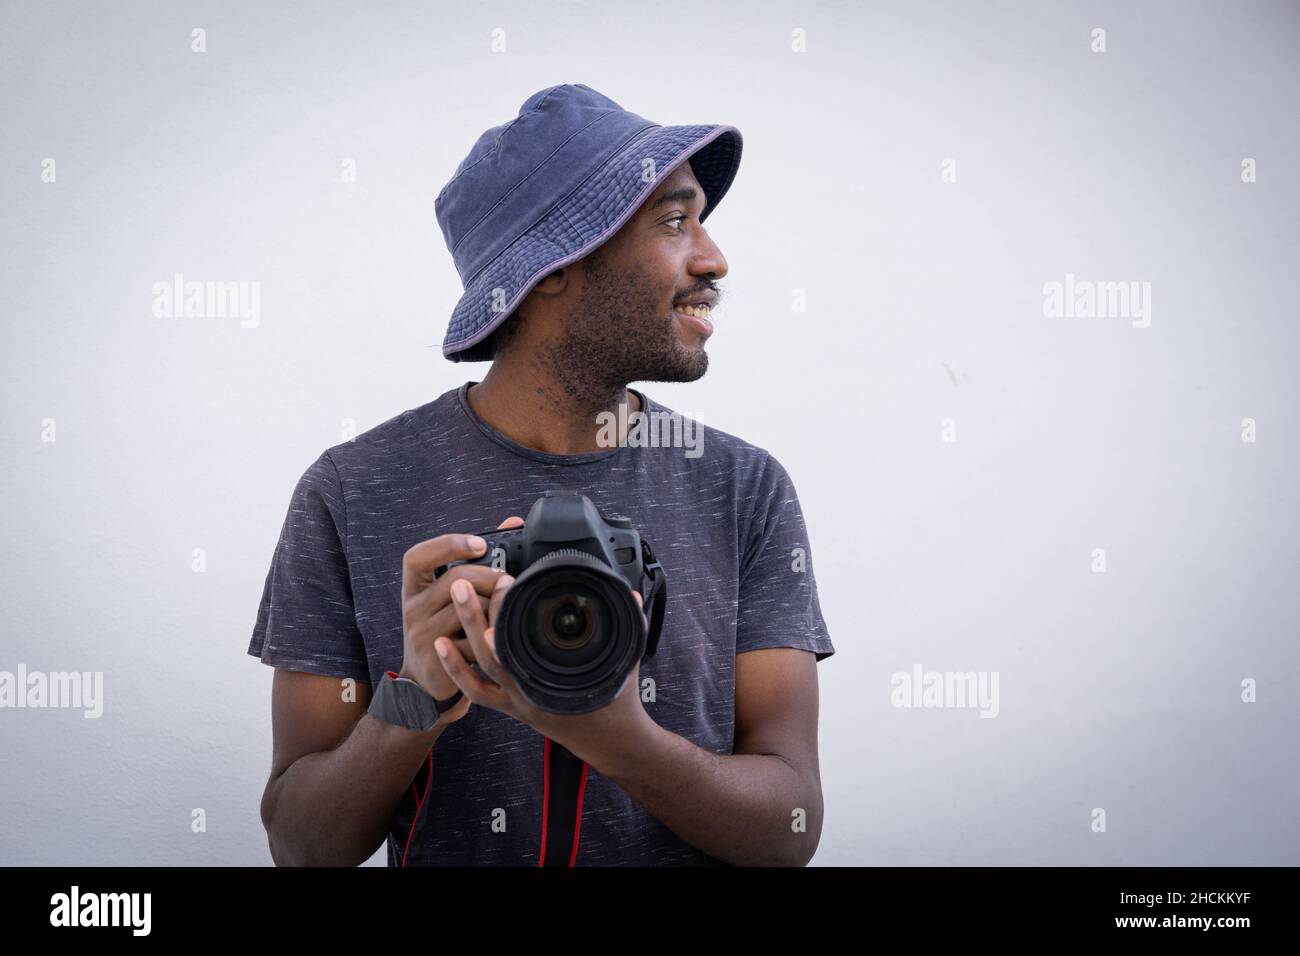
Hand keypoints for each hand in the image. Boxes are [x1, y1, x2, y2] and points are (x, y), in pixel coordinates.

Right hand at [398, 515, 524, 725]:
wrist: (426, 679)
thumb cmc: (444, 628)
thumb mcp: (448, 596)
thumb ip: (474, 562)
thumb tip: (512, 522)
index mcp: (413, 587)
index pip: (417, 556)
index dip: (448, 545)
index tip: (479, 544)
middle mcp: (411, 608)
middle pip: (455, 580)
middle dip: (490, 577)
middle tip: (509, 581)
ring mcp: (420, 635)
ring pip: (468, 610)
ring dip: (494, 607)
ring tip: (507, 607)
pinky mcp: (436, 659)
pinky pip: (473, 642)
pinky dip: (491, 637)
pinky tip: (500, 635)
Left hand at [435, 564, 652, 767]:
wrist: (612, 742)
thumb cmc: (619, 702)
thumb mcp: (627, 660)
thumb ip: (630, 624)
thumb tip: (628, 594)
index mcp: (555, 682)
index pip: (523, 648)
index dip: (508, 620)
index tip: (502, 588)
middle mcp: (530, 694)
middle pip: (492, 654)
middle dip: (475, 617)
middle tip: (463, 583)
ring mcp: (517, 702)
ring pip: (480, 669)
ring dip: (463, 634)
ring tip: (454, 601)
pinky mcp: (511, 707)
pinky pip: (476, 692)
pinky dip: (457, 669)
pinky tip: (442, 645)